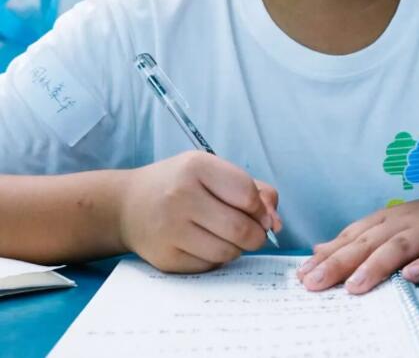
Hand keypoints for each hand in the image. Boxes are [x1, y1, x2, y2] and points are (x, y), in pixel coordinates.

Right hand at [119, 151, 281, 272]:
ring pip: (228, 252)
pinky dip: (216, 258)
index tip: (258, 211)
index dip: (260, 208)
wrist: (128, 205)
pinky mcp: (165, 257)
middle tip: (252, 231)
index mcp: (196, 167)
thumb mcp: (212, 171)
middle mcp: (181, 196)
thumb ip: (253, 189)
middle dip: (256, 234)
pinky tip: (205, 243)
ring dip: (237, 248)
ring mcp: (170, 229)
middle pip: (241, 228)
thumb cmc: (179, 184)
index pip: (247, 194)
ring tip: (226, 235)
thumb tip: (275, 222)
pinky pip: (209, 266)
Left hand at [297, 190, 418, 293]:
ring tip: (353, 286)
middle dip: (339, 262)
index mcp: (390, 219)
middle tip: (314, 283)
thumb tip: (322, 250)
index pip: (353, 236)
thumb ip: (363, 239)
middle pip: (368, 242)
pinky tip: (412, 277)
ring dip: (375, 266)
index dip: (328, 255)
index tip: (303, 274)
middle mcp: (406, 221)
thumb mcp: (399, 227)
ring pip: (399, 247)